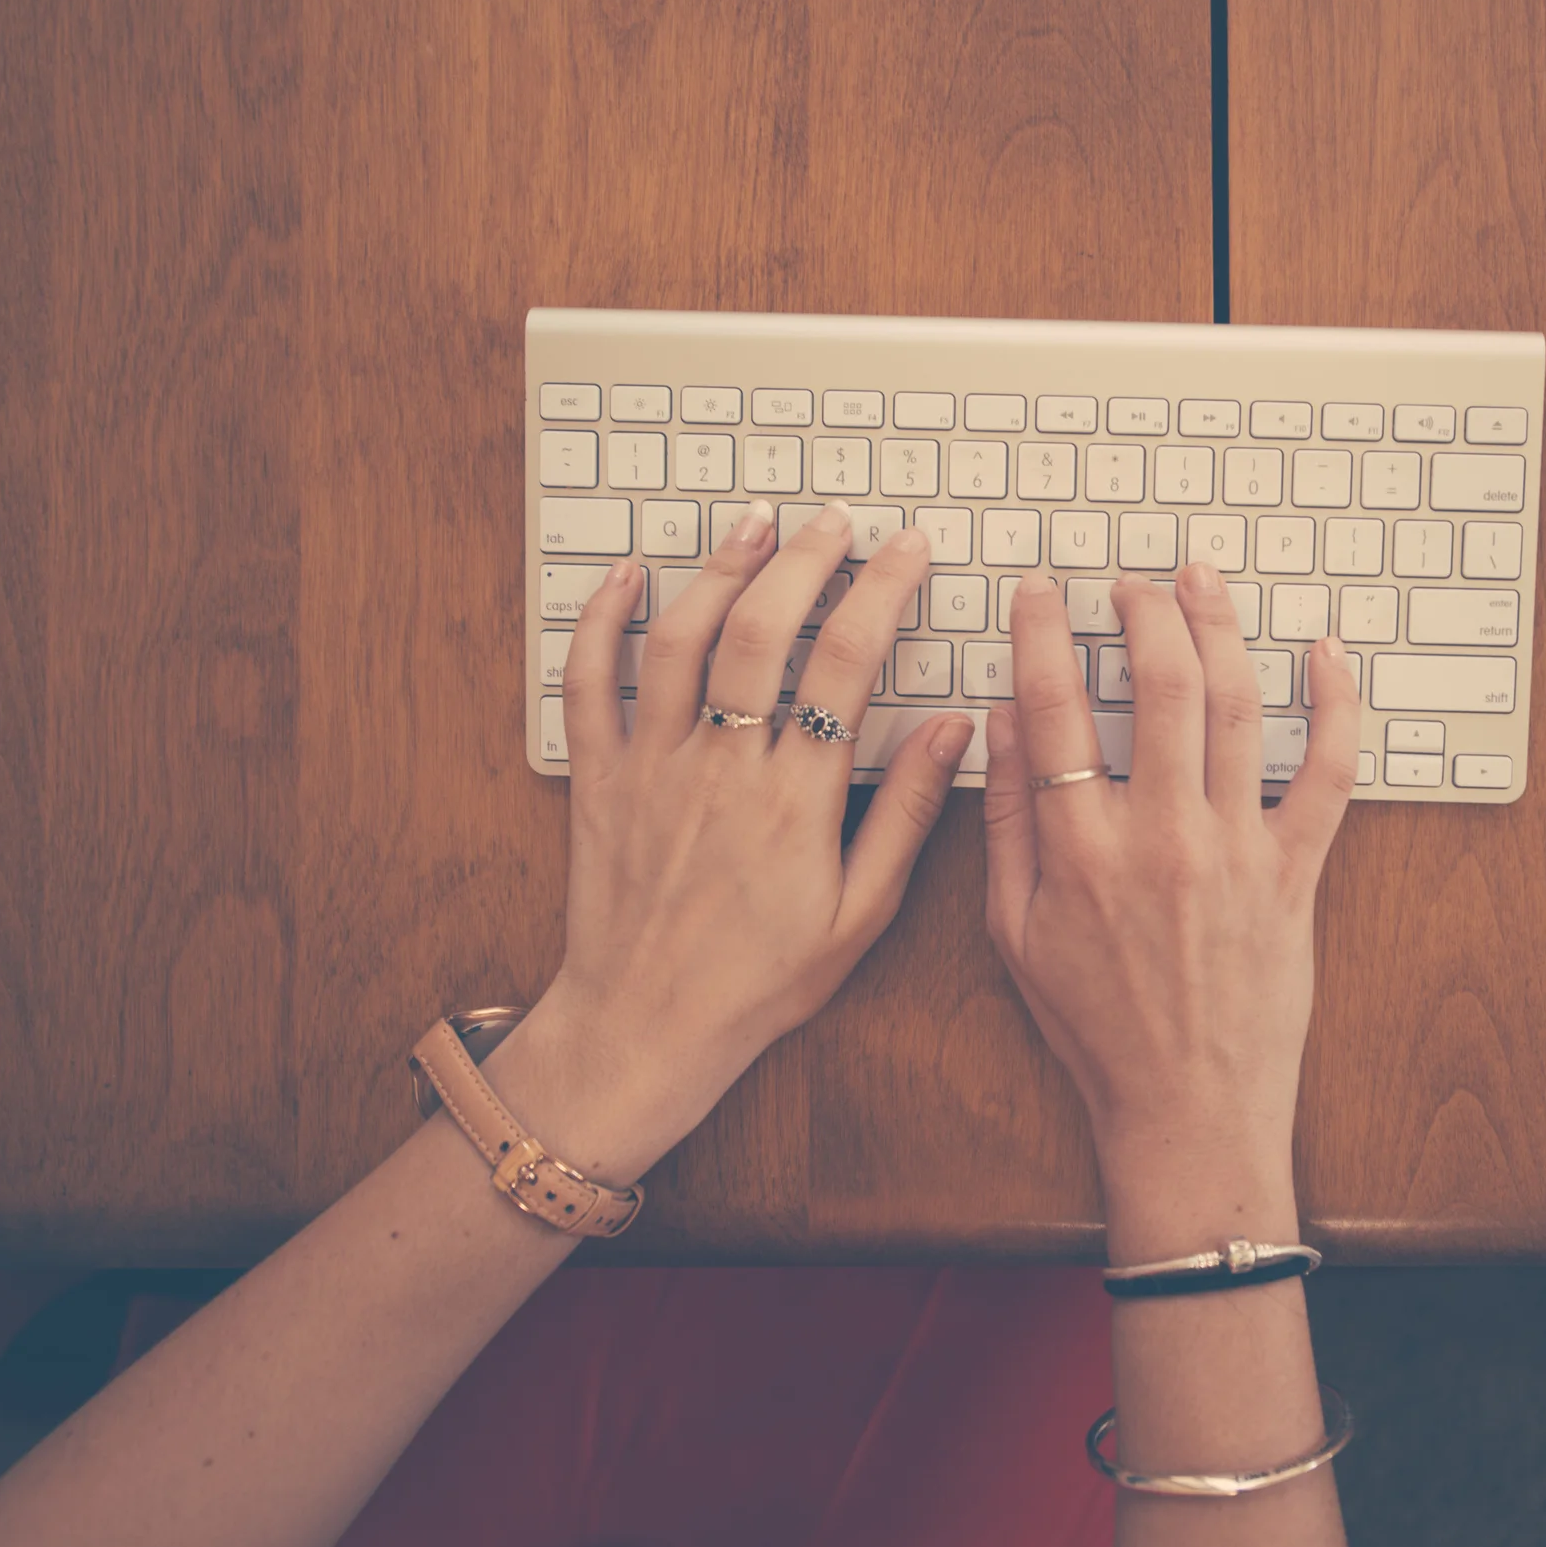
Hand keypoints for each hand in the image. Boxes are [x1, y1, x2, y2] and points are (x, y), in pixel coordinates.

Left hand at [501, 502, 972, 1174]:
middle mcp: (722, 767)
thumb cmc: (759, 982)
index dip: (881, 590)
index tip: (906, 549)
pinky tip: (628, 575)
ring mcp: (654, 766)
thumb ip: (908, 813)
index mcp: (795, 798)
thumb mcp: (862, 914)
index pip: (847, 661)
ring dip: (721, 569)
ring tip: (757, 526)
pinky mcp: (600, 779)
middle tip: (836, 519)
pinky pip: (590, 682)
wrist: (646, 1028)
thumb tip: (954, 730)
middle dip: (807, 558)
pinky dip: (603, 619)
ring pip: (682, 638)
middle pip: (764, 628)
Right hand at [981, 564, 1357, 1247]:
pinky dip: (1335, 705)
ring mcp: (1236, 848)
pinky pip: (1328, 771)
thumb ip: (1005, 824)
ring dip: (1219, 627)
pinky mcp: (1295, 871)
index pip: (1053, 708)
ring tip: (1202, 583)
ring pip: (1236, 705)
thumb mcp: (1015, 933)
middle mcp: (1162, 834)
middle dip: (1143, 609)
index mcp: (1081, 849)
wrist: (1188, 1109)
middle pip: (1158, 683)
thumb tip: (998, 726)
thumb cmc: (1098, 1030)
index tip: (1041, 593)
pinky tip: (1325, 654)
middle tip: (1132, 582)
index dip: (1042, 633)